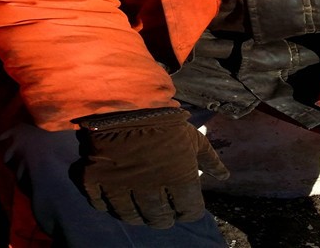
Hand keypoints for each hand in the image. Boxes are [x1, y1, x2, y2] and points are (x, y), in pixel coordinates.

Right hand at [71, 107, 228, 227]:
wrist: (127, 100)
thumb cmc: (167, 120)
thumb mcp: (194, 138)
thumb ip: (210, 160)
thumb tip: (224, 177)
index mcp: (179, 178)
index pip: (189, 211)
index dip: (188, 210)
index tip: (185, 205)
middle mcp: (151, 187)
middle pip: (159, 218)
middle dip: (165, 217)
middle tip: (163, 212)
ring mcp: (121, 185)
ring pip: (131, 216)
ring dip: (138, 215)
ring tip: (142, 210)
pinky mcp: (95, 179)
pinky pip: (101, 204)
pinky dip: (108, 204)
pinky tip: (116, 198)